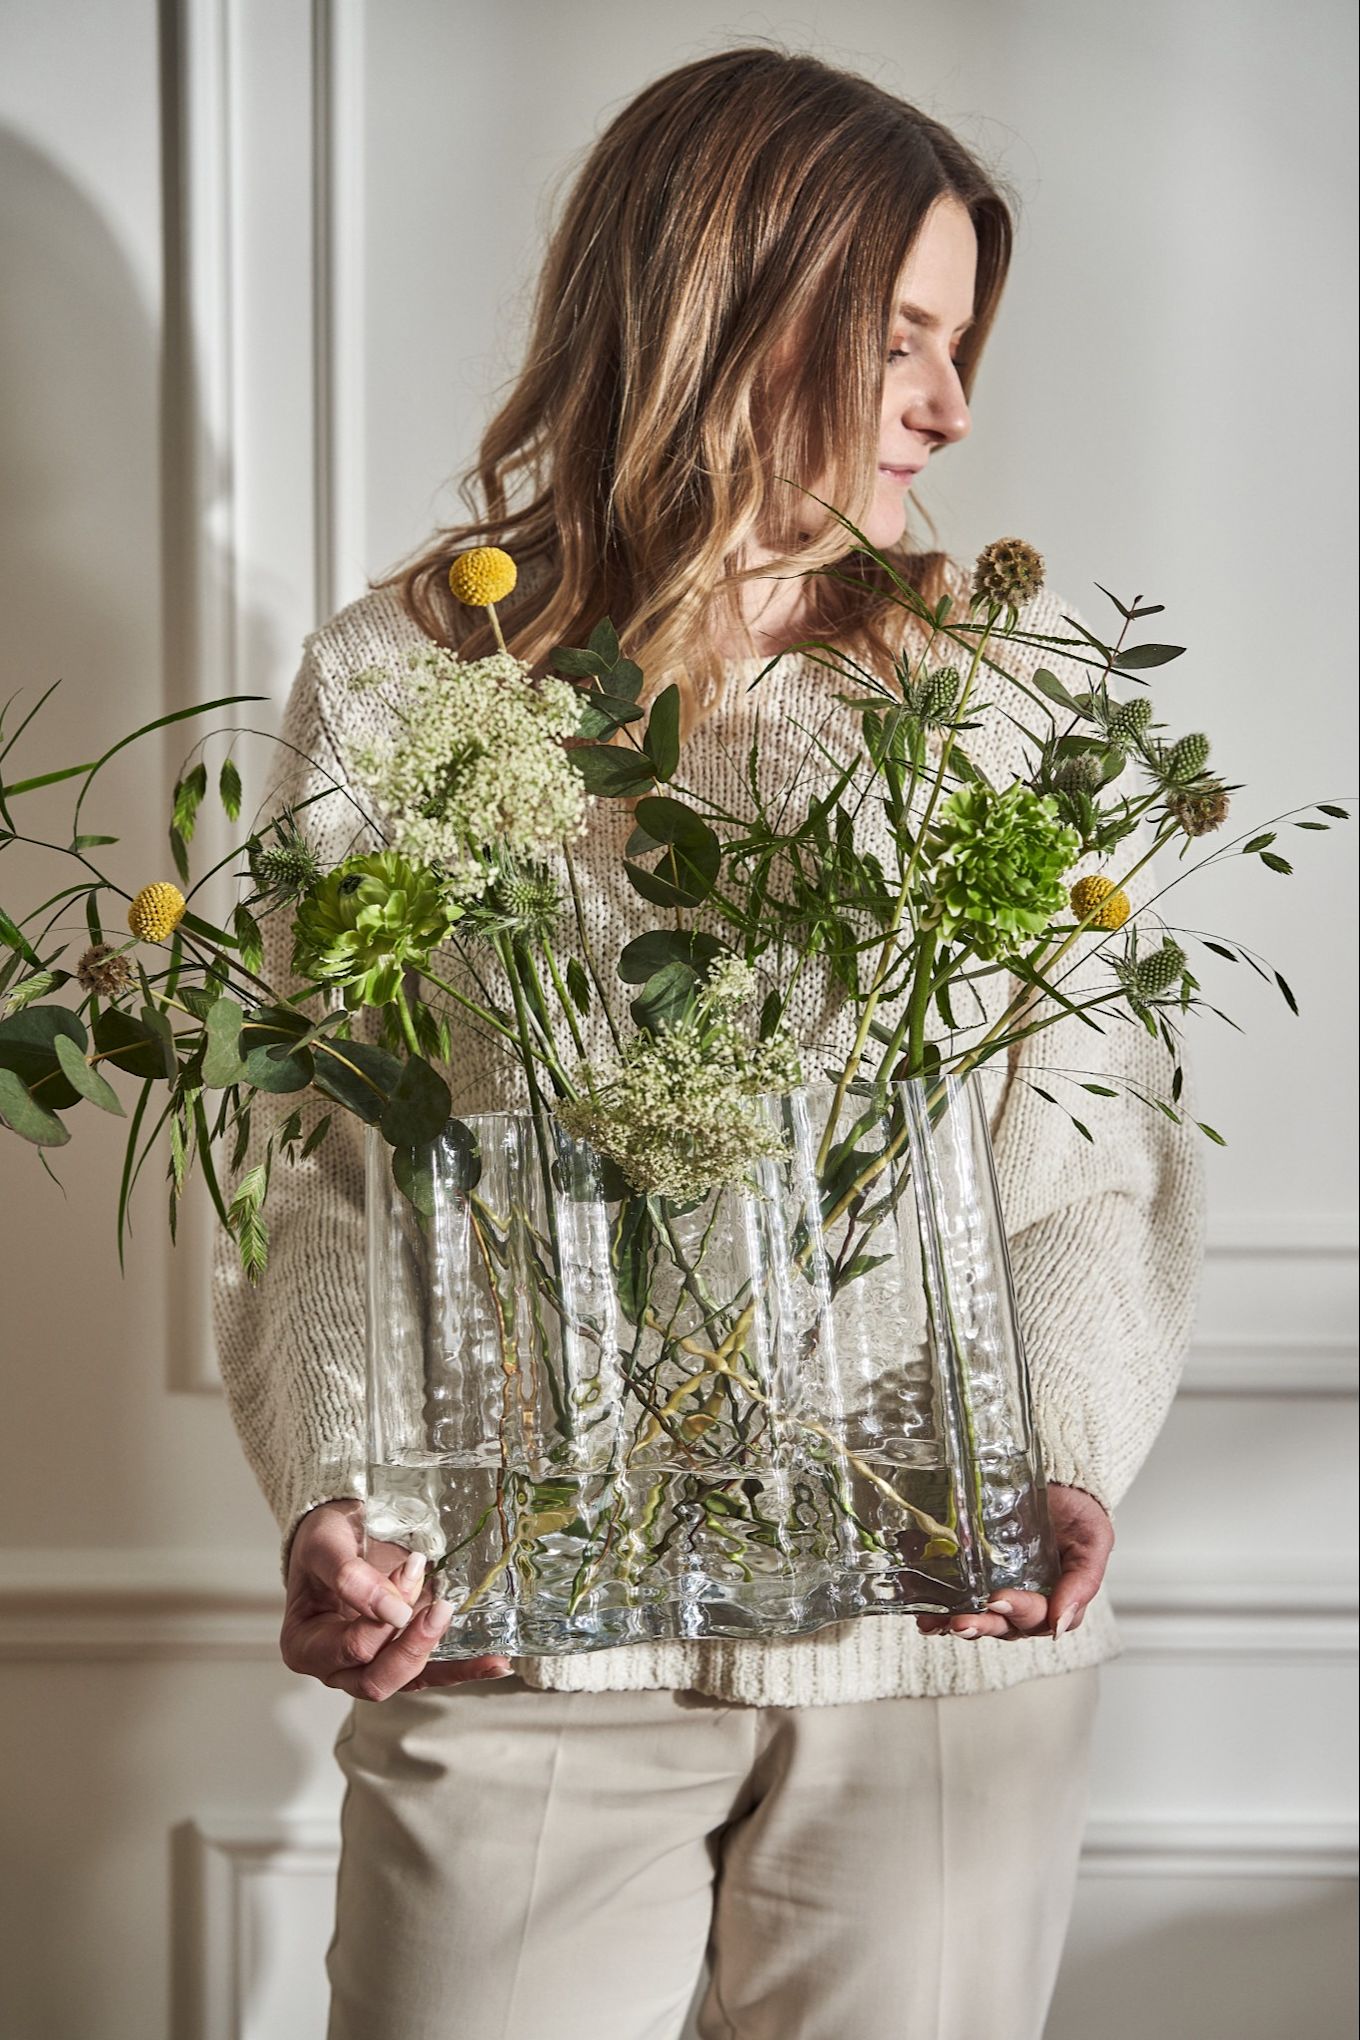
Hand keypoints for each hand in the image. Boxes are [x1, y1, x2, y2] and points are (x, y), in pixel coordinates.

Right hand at [280, 1498, 510, 1697]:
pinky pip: (433, 1673)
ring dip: (440, 1656)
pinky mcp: (401, 1657)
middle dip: (413, 1645)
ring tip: (480, 1643)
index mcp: (306, 1646)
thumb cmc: (323, 1541)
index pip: (350, 1648)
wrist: (340, 1535)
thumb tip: (392, 1609)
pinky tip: (495, 1662)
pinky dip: (463, 1669)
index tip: (407, 1573)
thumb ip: (349, 1576)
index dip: (382, 1619)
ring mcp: (370, 1665)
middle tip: (440, 1606)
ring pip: (408, 1681)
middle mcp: (336, 1667)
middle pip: (377, 1680)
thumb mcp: (325, 1546)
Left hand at [914, 1483, 1113, 1642]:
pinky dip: (939, 1609)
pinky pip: (957, 1598)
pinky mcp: (974, 1575)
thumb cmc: (1079, 1512)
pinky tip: (924, 1613)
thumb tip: (1060, 1625)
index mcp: (1056, 1599)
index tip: (998, 1599)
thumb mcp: (1093, 1540)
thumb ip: (1084, 1581)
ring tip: (938, 1624)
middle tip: (963, 1621)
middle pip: (1004, 1625)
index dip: (1018, 1611)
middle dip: (982, 1625)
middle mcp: (1024, 1599)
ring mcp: (997, 1588)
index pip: (1037, 1617)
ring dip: (958, 1624)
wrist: (1056, 1480)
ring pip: (979, 1617)